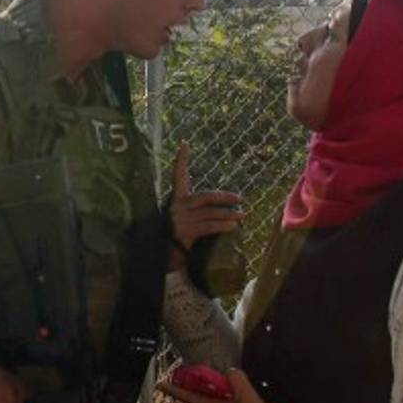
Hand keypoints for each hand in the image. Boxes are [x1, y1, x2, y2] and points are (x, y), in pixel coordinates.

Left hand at [158, 368, 281, 402]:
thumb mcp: (248, 396)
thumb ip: (237, 379)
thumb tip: (230, 372)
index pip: (188, 398)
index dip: (174, 390)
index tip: (161, 385)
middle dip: (188, 395)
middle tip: (189, 384)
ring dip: (203, 401)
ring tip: (212, 389)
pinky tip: (230, 402)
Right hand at [166, 142, 242, 270]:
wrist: (160, 258)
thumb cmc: (173, 238)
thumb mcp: (182, 220)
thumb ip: (195, 211)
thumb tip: (223, 210)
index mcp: (174, 200)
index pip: (177, 175)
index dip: (181, 159)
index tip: (184, 143)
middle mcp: (176, 206)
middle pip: (204, 196)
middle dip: (223, 197)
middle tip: (239, 198)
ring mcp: (180, 219)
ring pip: (209, 213)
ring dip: (228, 214)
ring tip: (242, 216)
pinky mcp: (184, 232)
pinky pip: (208, 226)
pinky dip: (223, 226)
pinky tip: (234, 226)